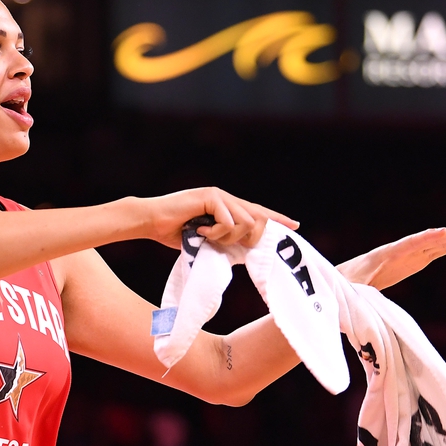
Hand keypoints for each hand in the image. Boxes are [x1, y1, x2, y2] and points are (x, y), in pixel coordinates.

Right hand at [142, 187, 298, 248]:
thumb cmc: (173, 233)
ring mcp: (219, 195)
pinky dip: (216, 232)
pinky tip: (199, 231)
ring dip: (229, 237)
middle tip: (229, 244)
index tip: (295, 225)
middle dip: (251, 236)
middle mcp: (226, 198)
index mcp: (226, 206)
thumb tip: (246, 251)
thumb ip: (225, 241)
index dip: (276, 218)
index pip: (258, 212)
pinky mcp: (210, 197)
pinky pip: (228, 220)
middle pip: (257, 217)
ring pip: (245, 221)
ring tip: (207, 237)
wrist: (150, 221)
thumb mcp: (206, 240)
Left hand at [337, 226, 445, 289]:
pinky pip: (430, 253)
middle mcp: (395, 252)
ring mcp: (402, 257)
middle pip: (428, 241)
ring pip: (433, 245)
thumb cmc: (339, 288)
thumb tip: (362, 296)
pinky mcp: (406, 263)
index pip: (408, 246)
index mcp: (382, 257)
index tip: (444, 233)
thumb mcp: (348, 292)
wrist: (333, 283)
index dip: (427, 240)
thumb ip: (356, 293)